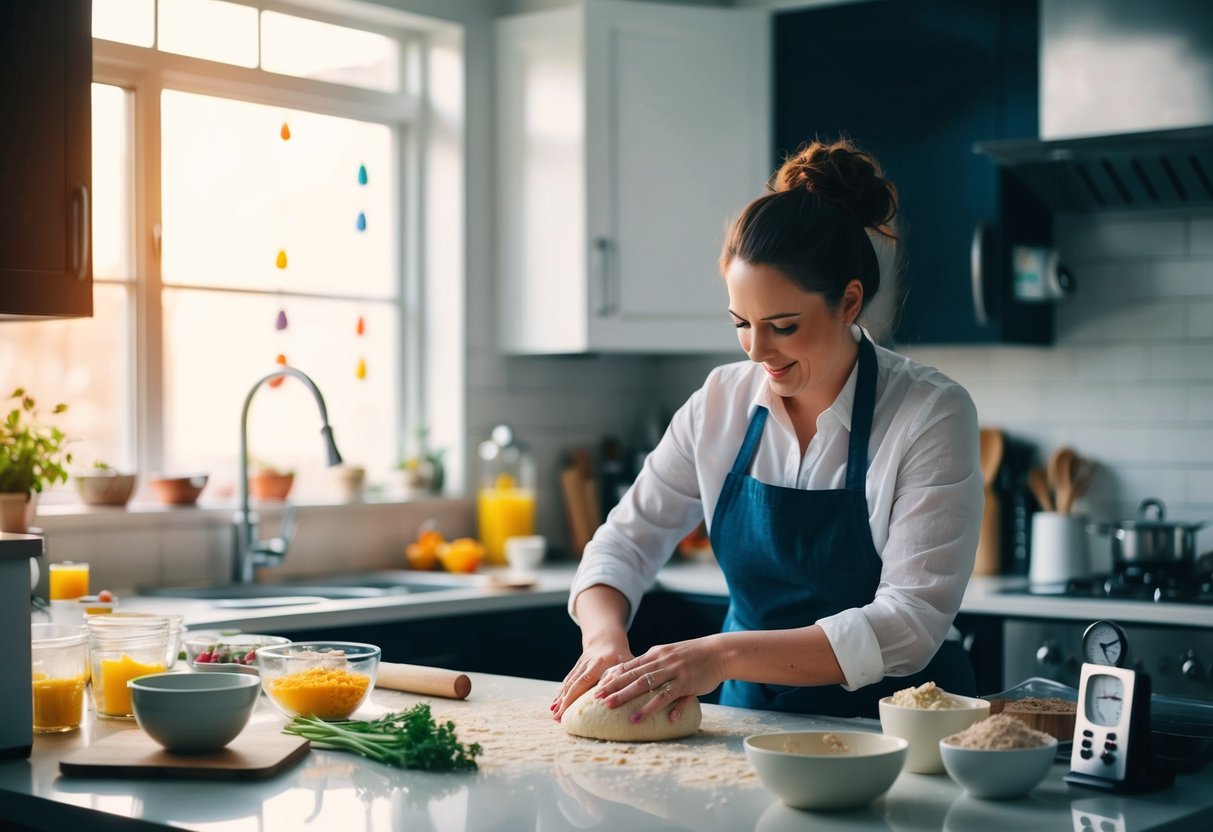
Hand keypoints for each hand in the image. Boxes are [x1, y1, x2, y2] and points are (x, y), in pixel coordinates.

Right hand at [552, 633, 632, 720]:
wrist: (606, 639)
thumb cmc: (622, 654)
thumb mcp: (628, 662)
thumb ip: (627, 675)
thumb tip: (629, 693)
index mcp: (602, 662)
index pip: (589, 679)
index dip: (581, 694)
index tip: (577, 709)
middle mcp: (588, 663)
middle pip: (575, 684)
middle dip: (566, 701)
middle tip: (560, 718)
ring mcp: (579, 666)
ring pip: (568, 683)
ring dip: (560, 699)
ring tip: (554, 716)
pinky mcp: (575, 669)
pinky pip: (566, 682)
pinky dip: (559, 694)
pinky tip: (554, 706)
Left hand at [594, 635, 726, 725]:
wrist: (718, 652)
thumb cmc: (691, 656)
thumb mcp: (668, 654)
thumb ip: (652, 663)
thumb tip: (632, 674)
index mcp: (655, 654)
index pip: (629, 666)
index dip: (612, 678)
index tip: (598, 688)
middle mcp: (662, 662)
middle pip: (634, 676)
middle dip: (615, 689)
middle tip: (599, 700)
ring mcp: (674, 672)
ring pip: (650, 687)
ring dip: (635, 701)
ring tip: (622, 715)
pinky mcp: (688, 683)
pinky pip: (673, 697)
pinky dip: (665, 708)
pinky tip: (659, 719)